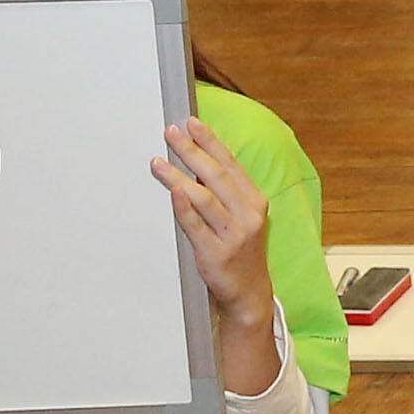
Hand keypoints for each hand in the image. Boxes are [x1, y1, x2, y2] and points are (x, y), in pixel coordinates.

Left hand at [150, 118, 277, 335]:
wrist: (248, 290)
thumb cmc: (240, 249)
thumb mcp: (242, 217)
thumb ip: (224, 192)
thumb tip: (195, 161)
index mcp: (255, 201)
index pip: (230, 164)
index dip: (210, 142)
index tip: (191, 123)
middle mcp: (247, 216)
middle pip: (215, 176)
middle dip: (191, 151)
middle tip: (170, 133)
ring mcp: (232, 236)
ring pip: (203, 198)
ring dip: (179, 177)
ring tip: (158, 162)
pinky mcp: (214, 254)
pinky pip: (195, 225)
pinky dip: (183, 207)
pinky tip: (172, 191)